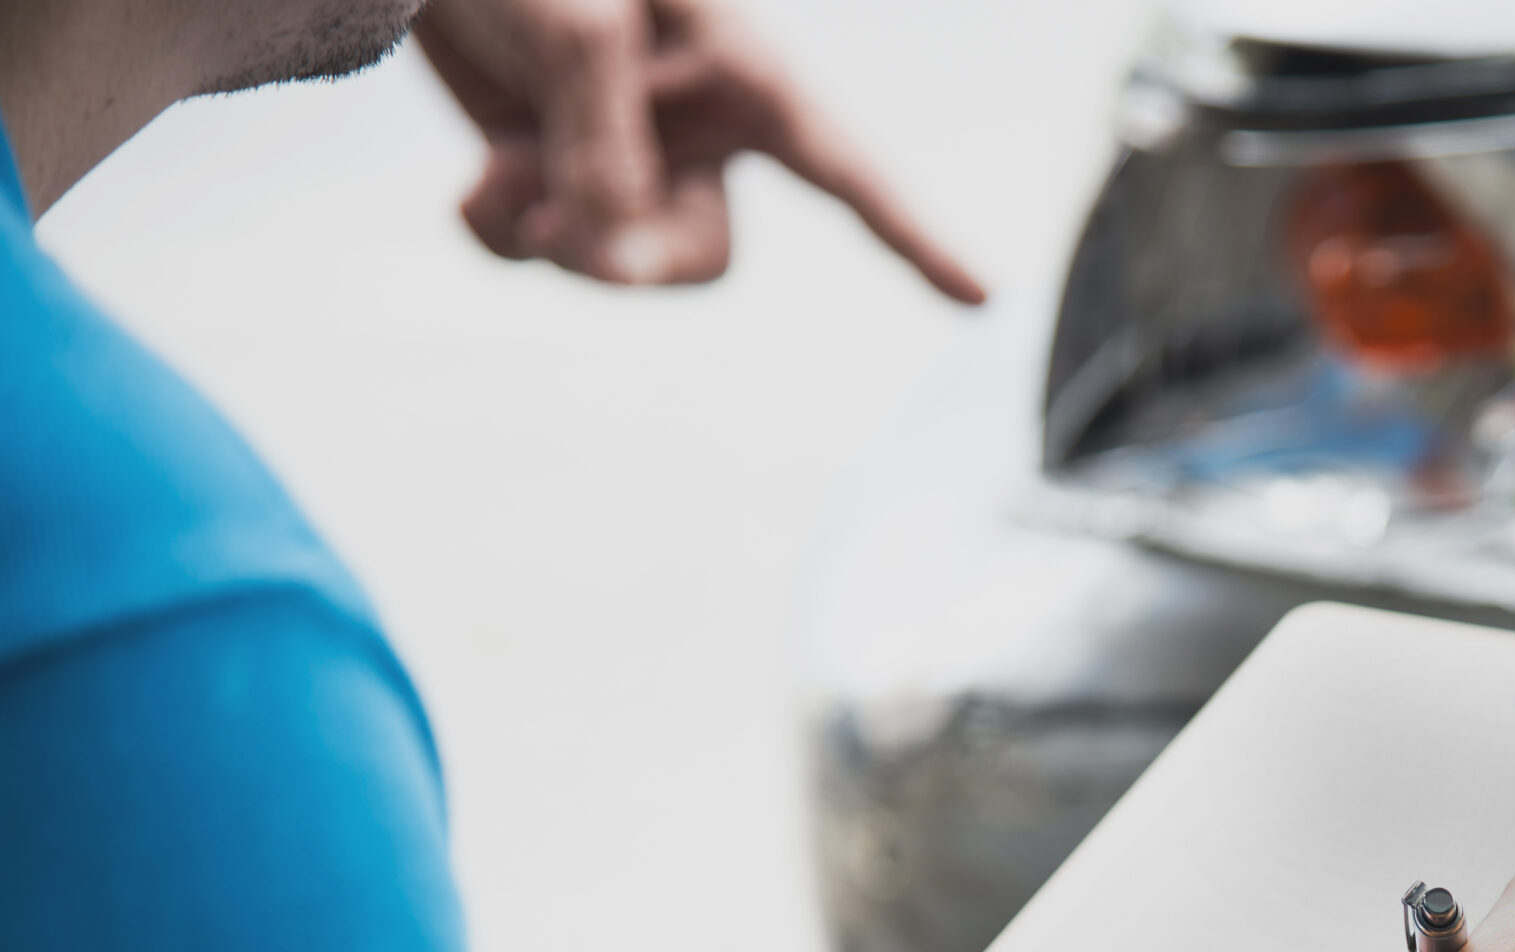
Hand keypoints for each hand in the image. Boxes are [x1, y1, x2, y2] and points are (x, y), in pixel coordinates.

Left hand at [412, 0, 984, 295]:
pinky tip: (474, 185)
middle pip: (702, 258)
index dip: (917, 240)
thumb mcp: (578, 26)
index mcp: (744, 76)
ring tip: (500, 164)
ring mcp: (624, 154)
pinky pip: (543, 252)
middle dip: (627, 260)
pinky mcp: (550, 170)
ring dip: (546, 233)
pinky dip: (501, 230)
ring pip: (616, 264)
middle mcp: (697, 127)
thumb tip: (609, 257)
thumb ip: (603, 150)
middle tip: (555, 226)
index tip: (980, 300)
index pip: (851, 174)